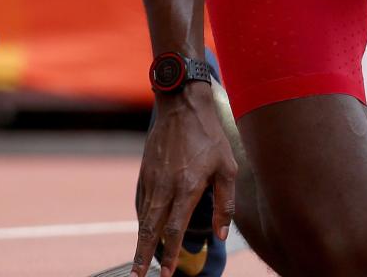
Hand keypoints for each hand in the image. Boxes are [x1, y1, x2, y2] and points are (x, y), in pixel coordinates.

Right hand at [132, 84, 236, 276]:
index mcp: (186, 187)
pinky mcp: (144, 172)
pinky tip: (144, 231)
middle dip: (143, 256)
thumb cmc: (209, 136)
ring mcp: (151, 180)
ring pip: (143, 217)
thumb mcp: (227, 167)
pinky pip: (141, 203)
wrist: (182, 106)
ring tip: (139, 262)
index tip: (167, 273)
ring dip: (140, 241)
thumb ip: (225, 203)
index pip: (174, 229)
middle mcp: (164, 187)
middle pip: (150, 229)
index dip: (170, 254)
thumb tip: (222, 234)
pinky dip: (141, 220)